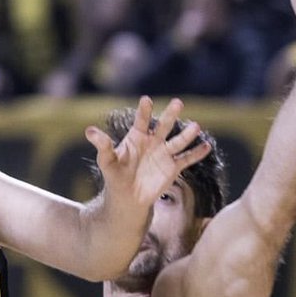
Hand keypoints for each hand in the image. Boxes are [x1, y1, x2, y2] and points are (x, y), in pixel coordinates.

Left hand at [86, 96, 211, 210]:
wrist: (128, 197)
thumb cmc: (115, 176)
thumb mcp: (106, 161)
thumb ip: (102, 145)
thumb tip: (89, 131)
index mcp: (137, 136)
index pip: (141, 120)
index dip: (144, 111)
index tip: (146, 100)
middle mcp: (153, 141)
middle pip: (163, 125)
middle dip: (170, 114)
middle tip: (178, 102)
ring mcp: (164, 154)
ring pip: (178, 141)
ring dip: (187, 134)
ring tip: (196, 125)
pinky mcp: (172, 168)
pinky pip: (186, 159)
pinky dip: (196, 153)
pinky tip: (206, 146)